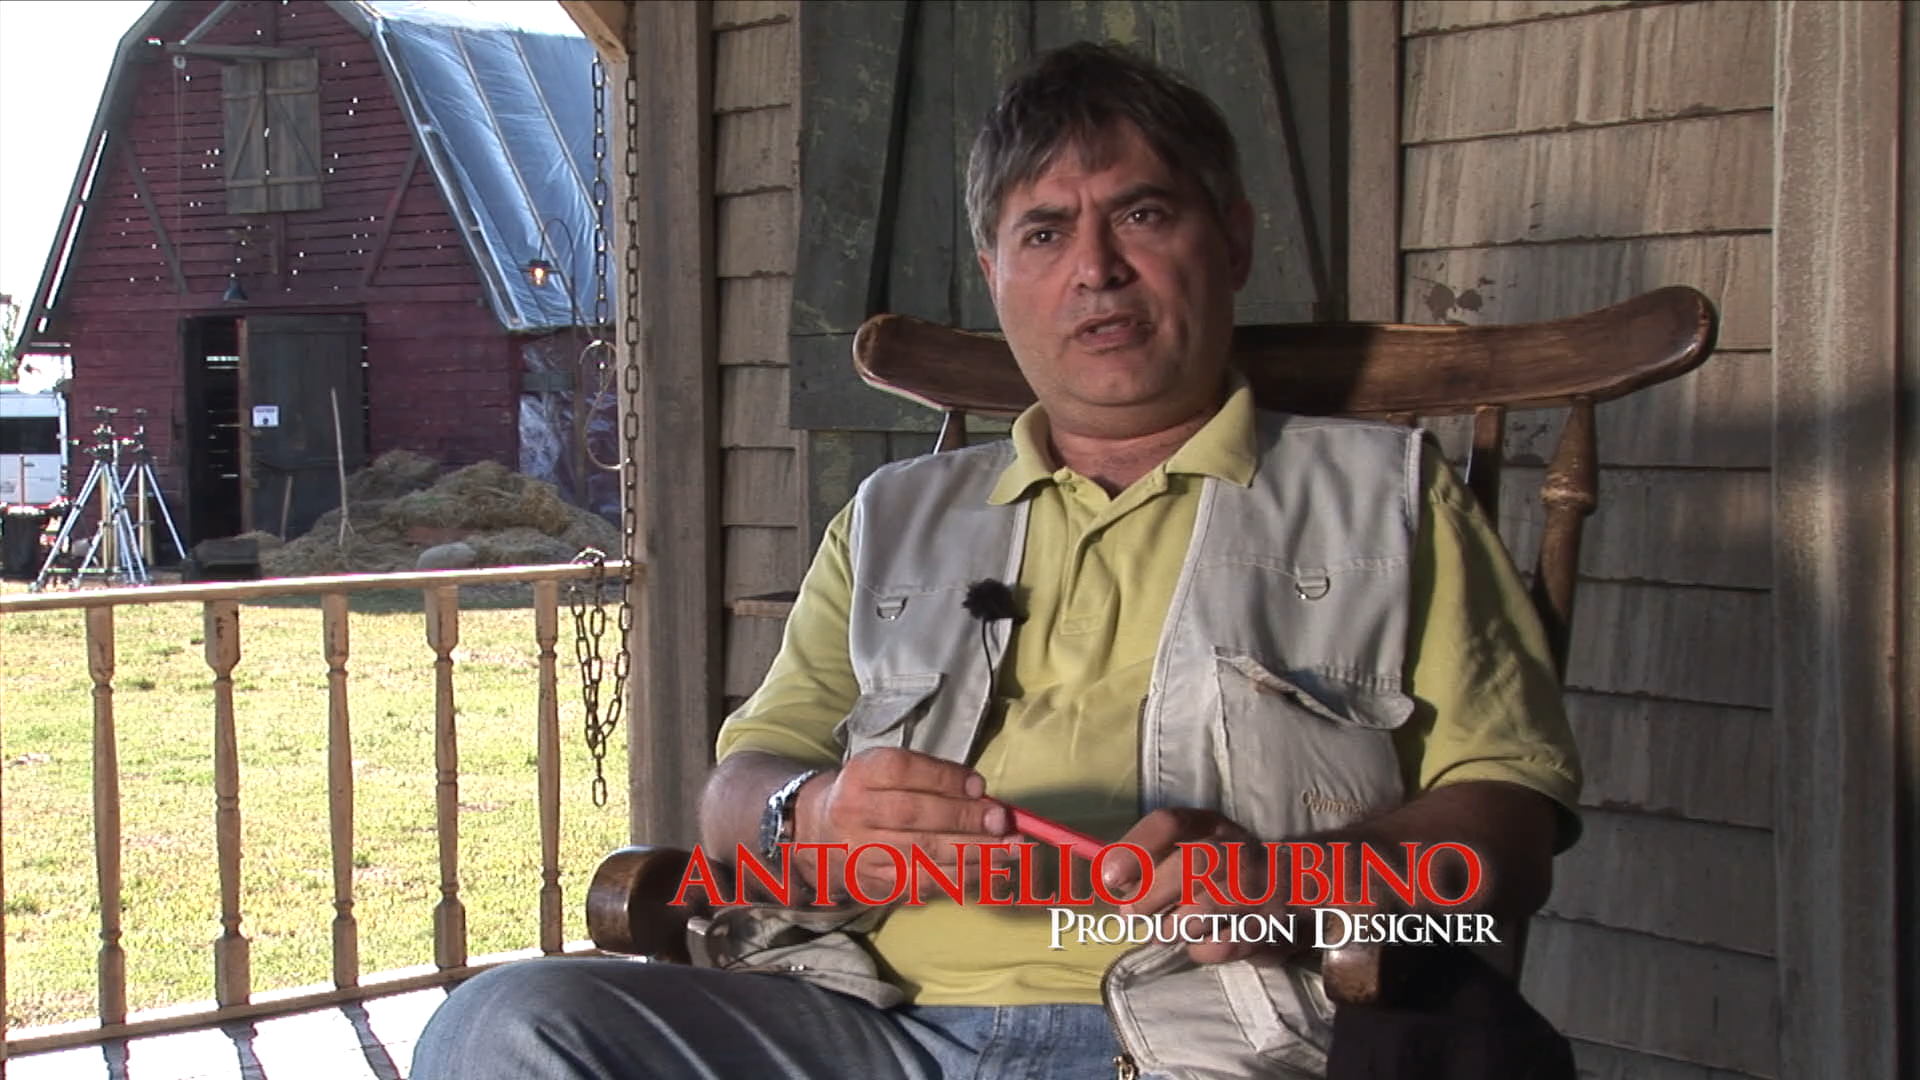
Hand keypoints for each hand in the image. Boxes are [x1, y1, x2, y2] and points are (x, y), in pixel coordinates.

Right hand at [796, 748, 1011, 902]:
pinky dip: (959, 877)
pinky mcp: (875, 883)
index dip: (944, 778)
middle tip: (1002, 822)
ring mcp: (862, 852)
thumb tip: (981, 794)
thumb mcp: (889, 771)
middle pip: (913, 814)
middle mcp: (855, 812)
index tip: (979, 786)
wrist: (822, 834)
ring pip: (922, 853)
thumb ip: (931, 776)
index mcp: (861, 774)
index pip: (903, 771)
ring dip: (972, 852)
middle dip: (964, 819)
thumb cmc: (871, 794)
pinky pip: (922, 882)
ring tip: (1008, 849)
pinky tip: (986, 870)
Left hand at [1109, 807, 1299, 964]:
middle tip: (1131, 914)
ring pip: (1199, 913)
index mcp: (1211, 826)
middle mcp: (1235, 851)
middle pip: (1189, 867)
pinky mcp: (1264, 929)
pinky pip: (1216, 946)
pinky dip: (1199, 948)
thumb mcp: (1195, 844)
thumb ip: (1151, 855)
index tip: (1109, 877)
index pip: (1170, 824)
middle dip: (1149, 898)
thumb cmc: (1225, 867)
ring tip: (1167, 928)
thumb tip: (1108, 876)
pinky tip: (1203, 938)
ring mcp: (1254, 890)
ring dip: (1170, 928)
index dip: (1135, 849)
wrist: (1294, 891)